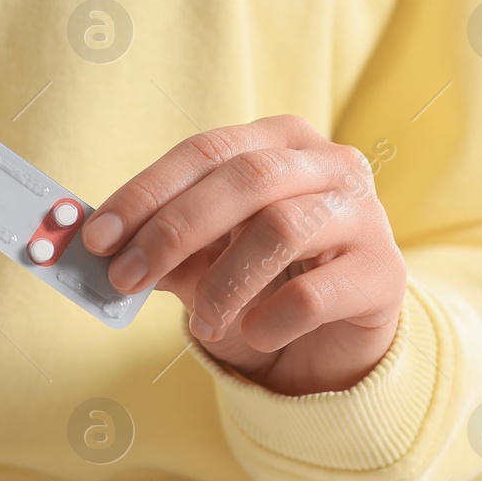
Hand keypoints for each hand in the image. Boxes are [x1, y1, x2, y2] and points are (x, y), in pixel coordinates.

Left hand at [81, 115, 405, 395]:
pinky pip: (315, 295)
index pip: (207, 151)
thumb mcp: (210, 262)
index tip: (98, 236)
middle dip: (174, 230)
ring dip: (223, 282)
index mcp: (282, 142)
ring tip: (200, 323)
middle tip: (126, 278)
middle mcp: (329, 164)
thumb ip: (169, 251)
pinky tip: (254, 333)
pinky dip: (269, 318)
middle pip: (245, 179)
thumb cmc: (270, 283)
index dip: (147, 191)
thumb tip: (108, 255)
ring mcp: (364, 214)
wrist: (341, 339)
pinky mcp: (383, 273)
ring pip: (281, 229)